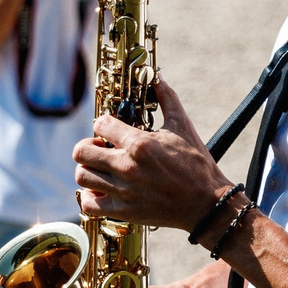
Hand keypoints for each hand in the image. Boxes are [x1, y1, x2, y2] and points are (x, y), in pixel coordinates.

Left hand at [72, 79, 232, 230]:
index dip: (102, 124)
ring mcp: (123, 191)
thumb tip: (157, 75)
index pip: (100, 124)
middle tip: (101, 148)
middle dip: (88, 146)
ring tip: (102, 168)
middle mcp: (127, 166)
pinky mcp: (124, 211)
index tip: (110, 129)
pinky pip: (89, 205)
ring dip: (88, 169)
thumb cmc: (196, 164)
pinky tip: (103, 190)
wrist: (207, 204)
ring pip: (82, 176)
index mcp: (139, 143)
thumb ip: (167, 97)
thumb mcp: (182, 126)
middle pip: (81, 152)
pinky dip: (90, 196)